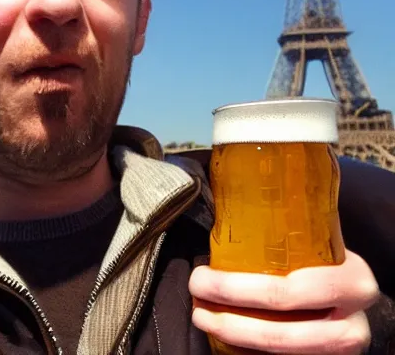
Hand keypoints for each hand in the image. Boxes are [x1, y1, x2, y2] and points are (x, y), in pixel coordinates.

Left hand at [189, 250, 378, 353]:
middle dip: (227, 317)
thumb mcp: (319, 247)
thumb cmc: (327, 261)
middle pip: (278, 331)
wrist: (355, 295)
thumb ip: (286, 236)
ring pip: (278, 349)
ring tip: (202, 315)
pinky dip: (248, 347)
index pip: (287, 291)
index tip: (202, 276)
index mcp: (351, 280)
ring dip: (233, 334)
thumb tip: (224, 213)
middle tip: (197, 296)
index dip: (236, 288)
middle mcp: (352, 322)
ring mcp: (343, 349)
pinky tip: (226, 331)